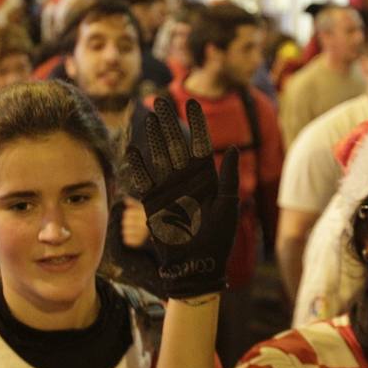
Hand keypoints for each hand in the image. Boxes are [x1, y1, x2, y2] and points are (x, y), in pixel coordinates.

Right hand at [125, 99, 238, 299]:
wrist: (197, 266)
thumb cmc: (218, 239)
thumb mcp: (228, 206)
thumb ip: (228, 177)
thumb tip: (234, 147)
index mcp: (207, 178)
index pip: (200, 144)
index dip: (196, 123)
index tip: (192, 103)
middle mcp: (186, 180)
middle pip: (176, 144)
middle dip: (170, 122)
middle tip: (162, 100)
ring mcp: (169, 190)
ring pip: (160, 156)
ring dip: (155, 137)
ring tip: (150, 116)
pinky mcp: (154, 204)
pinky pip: (144, 181)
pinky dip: (138, 167)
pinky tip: (132, 151)